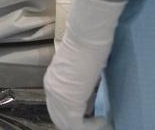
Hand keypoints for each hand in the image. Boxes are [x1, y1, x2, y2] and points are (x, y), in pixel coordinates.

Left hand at [44, 0, 126, 129]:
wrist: (88, 35)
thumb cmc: (89, 42)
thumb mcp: (83, 64)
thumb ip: (81, 80)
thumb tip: (89, 91)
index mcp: (52, 79)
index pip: (57, 106)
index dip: (74, 113)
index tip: (91, 113)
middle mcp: (51, 88)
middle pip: (59, 117)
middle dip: (77, 123)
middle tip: (96, 122)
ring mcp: (58, 95)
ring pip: (67, 123)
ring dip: (86, 126)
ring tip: (102, 121)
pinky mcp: (68, 101)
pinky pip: (77, 126)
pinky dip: (91, 127)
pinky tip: (104, 120)